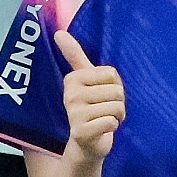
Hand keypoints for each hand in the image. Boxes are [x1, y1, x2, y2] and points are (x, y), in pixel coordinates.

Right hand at [55, 29, 123, 163]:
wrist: (86, 144)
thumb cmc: (91, 108)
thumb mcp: (86, 80)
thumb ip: (74, 55)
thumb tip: (59, 32)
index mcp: (73, 79)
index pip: (112, 74)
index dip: (114, 86)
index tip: (101, 95)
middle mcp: (70, 94)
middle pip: (116, 91)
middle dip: (118, 104)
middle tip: (104, 111)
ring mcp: (74, 113)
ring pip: (116, 107)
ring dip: (117, 117)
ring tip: (104, 121)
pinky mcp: (81, 131)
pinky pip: (111, 122)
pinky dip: (112, 127)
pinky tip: (102, 131)